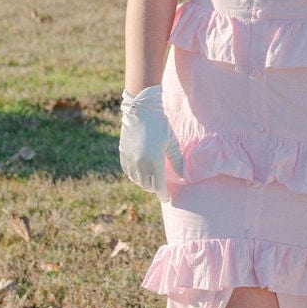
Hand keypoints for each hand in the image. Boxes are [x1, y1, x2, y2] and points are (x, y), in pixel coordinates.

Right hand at [119, 85, 184, 199]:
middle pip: (147, 186)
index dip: (163, 194)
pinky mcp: (123, 154)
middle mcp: (140, 164)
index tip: (167, 198)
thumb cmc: (160, 125)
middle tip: (161, 187)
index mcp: (154, 162)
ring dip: (144, 182)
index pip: (158, 186)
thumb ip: (177, 161)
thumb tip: (183, 176)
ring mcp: (130, 159)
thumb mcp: (172, 143)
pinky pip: (128, 171)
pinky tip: (140, 172)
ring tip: (152, 179)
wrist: (141, 110)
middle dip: (155, 188)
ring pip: (136, 180)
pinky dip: (134, 175)